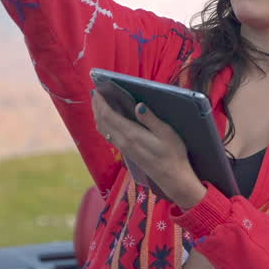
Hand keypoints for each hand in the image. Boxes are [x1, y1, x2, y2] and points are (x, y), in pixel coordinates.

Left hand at [91, 91, 204, 208]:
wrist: (172, 178)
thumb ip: (151, 119)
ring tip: (99, 104)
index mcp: (131, 134)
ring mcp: (123, 148)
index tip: (97, 90)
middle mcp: (123, 141)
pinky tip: (108, 120)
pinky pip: (108, 135)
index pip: (109, 116)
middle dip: (97, 107)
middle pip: (102, 122)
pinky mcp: (126, 152)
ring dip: (98, 115)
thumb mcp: (166, 133)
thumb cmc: (173, 153)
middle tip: (95, 93)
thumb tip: (138, 105)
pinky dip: (104, 124)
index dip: (101, 102)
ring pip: (103, 129)